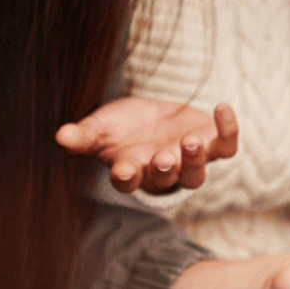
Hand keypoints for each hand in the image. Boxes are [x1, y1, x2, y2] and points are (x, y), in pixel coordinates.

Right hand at [57, 97, 238, 193]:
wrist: (153, 119)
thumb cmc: (123, 129)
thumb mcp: (100, 129)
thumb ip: (84, 136)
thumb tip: (61, 136)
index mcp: (132, 171)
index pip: (129, 181)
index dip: (127, 176)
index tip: (123, 168)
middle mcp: (163, 173)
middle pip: (168, 179)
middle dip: (166, 169)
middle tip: (163, 158)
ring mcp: (189, 160)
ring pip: (197, 173)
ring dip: (195, 158)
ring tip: (189, 141)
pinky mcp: (212, 144)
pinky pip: (225, 146)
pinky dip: (228, 130)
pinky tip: (222, 107)